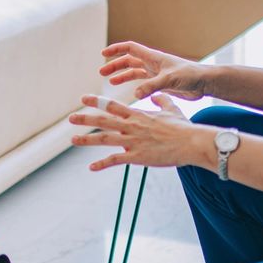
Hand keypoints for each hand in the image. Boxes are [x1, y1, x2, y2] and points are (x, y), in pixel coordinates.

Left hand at [69, 93, 201, 170]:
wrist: (191, 143)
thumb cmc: (183, 127)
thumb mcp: (172, 109)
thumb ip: (161, 101)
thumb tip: (156, 95)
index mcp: (138, 115)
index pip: (112, 106)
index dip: (97, 101)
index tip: (84, 98)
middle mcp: (132, 126)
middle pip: (103, 121)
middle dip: (86, 119)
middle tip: (71, 118)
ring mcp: (133, 141)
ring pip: (105, 139)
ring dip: (87, 139)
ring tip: (73, 139)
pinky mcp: (137, 156)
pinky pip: (116, 160)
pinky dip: (102, 164)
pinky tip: (91, 167)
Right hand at [99, 41, 210, 100]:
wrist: (204, 83)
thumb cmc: (190, 76)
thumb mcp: (169, 80)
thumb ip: (152, 86)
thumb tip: (135, 94)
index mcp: (153, 57)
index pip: (130, 48)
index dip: (116, 50)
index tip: (103, 54)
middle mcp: (153, 63)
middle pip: (129, 60)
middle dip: (115, 65)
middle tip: (102, 72)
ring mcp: (156, 73)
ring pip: (134, 72)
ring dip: (122, 75)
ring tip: (110, 81)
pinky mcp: (161, 83)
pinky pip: (142, 82)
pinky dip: (134, 85)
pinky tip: (129, 92)